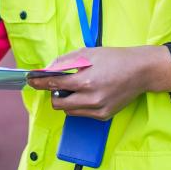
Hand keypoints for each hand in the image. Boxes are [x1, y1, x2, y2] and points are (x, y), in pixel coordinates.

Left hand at [26, 46, 170, 119]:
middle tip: (57, 84)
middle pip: (58, 103)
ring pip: (68, 111)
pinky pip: (82, 114)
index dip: (39, 82)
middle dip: (53, 93)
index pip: (54, 84)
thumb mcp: (87, 53)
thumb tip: (47, 69)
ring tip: (74, 88)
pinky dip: (78, 105)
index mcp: (85, 81)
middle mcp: (91, 99)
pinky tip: (86, 94)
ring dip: (65, 100)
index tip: (31, 80)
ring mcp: (98, 109)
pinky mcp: (104, 116)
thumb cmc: (114, 58)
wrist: (140, 71)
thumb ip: (65, 61)